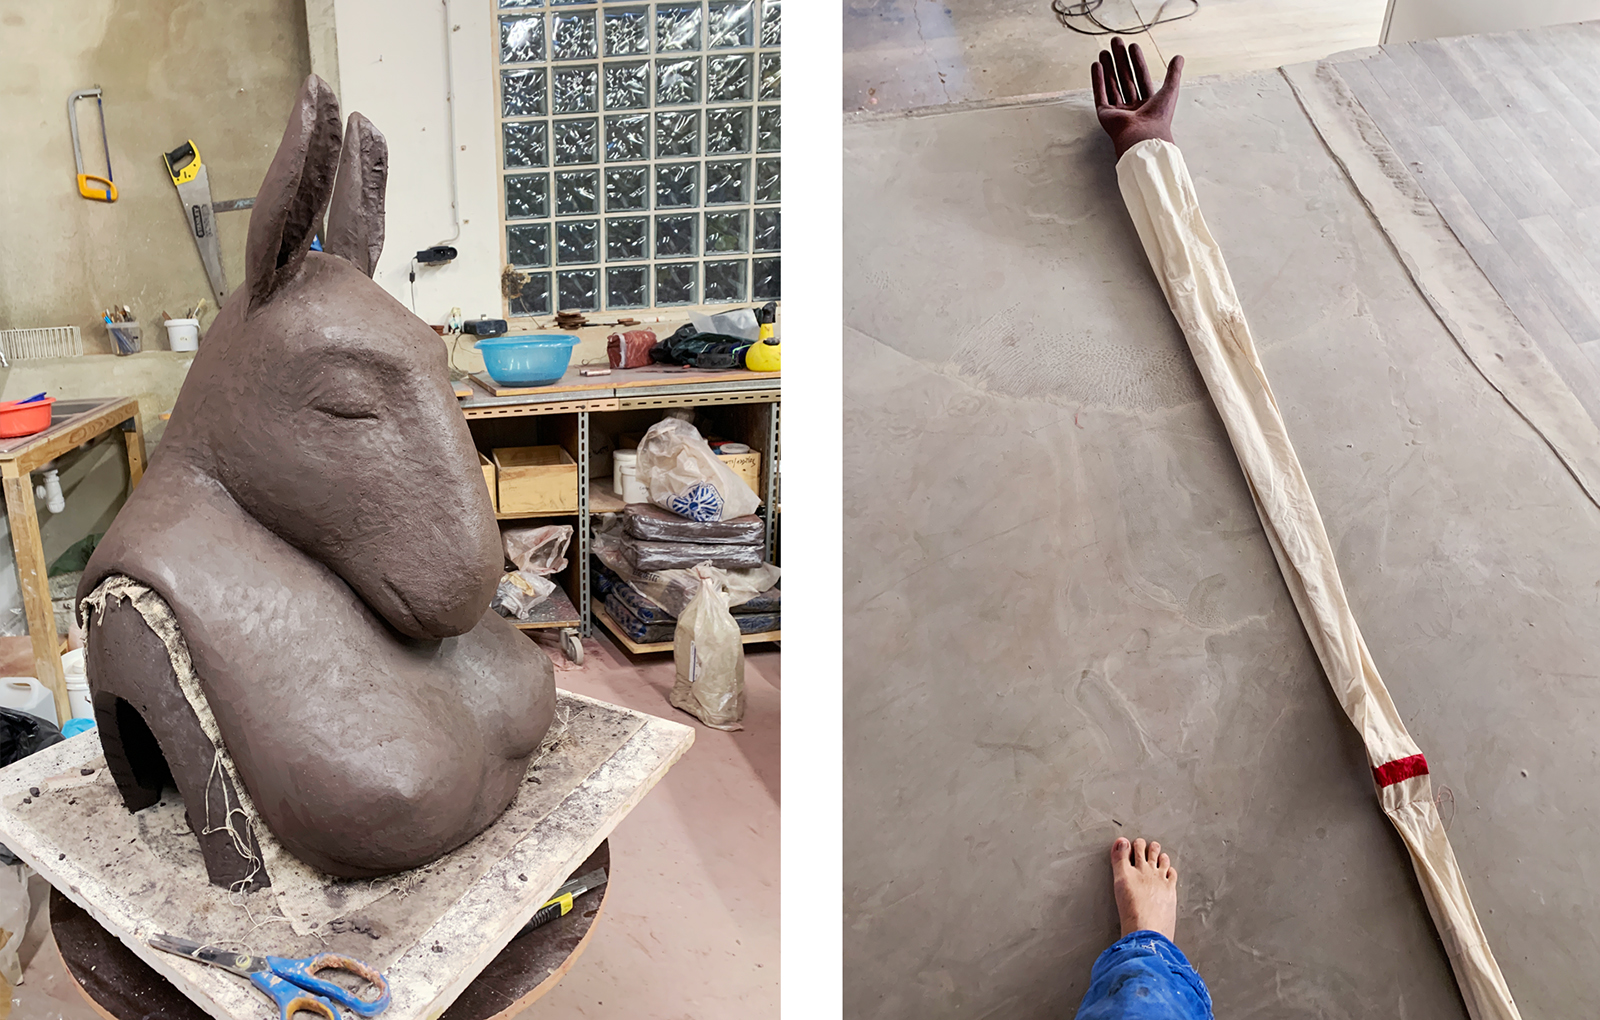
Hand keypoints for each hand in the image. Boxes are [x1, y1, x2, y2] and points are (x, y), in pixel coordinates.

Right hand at [1090, 37, 1183, 157]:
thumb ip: (1173, 73)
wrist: (1143, 136)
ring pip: (1111, 85)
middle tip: (1116, 43)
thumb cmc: (1158, 118)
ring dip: (1108, 67)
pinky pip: (1100, 94)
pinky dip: (1098, 80)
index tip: (1132, 46)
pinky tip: (1097, 66)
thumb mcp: (1170, 90)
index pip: (1141, 78)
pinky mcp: (1105, 115)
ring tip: (1104, 51)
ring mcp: (1117, 112)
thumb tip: (1179, 57)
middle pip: (1124, 78)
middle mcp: (1132, 108)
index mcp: (1147, 104)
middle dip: (1120, 60)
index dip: (1137, 61)